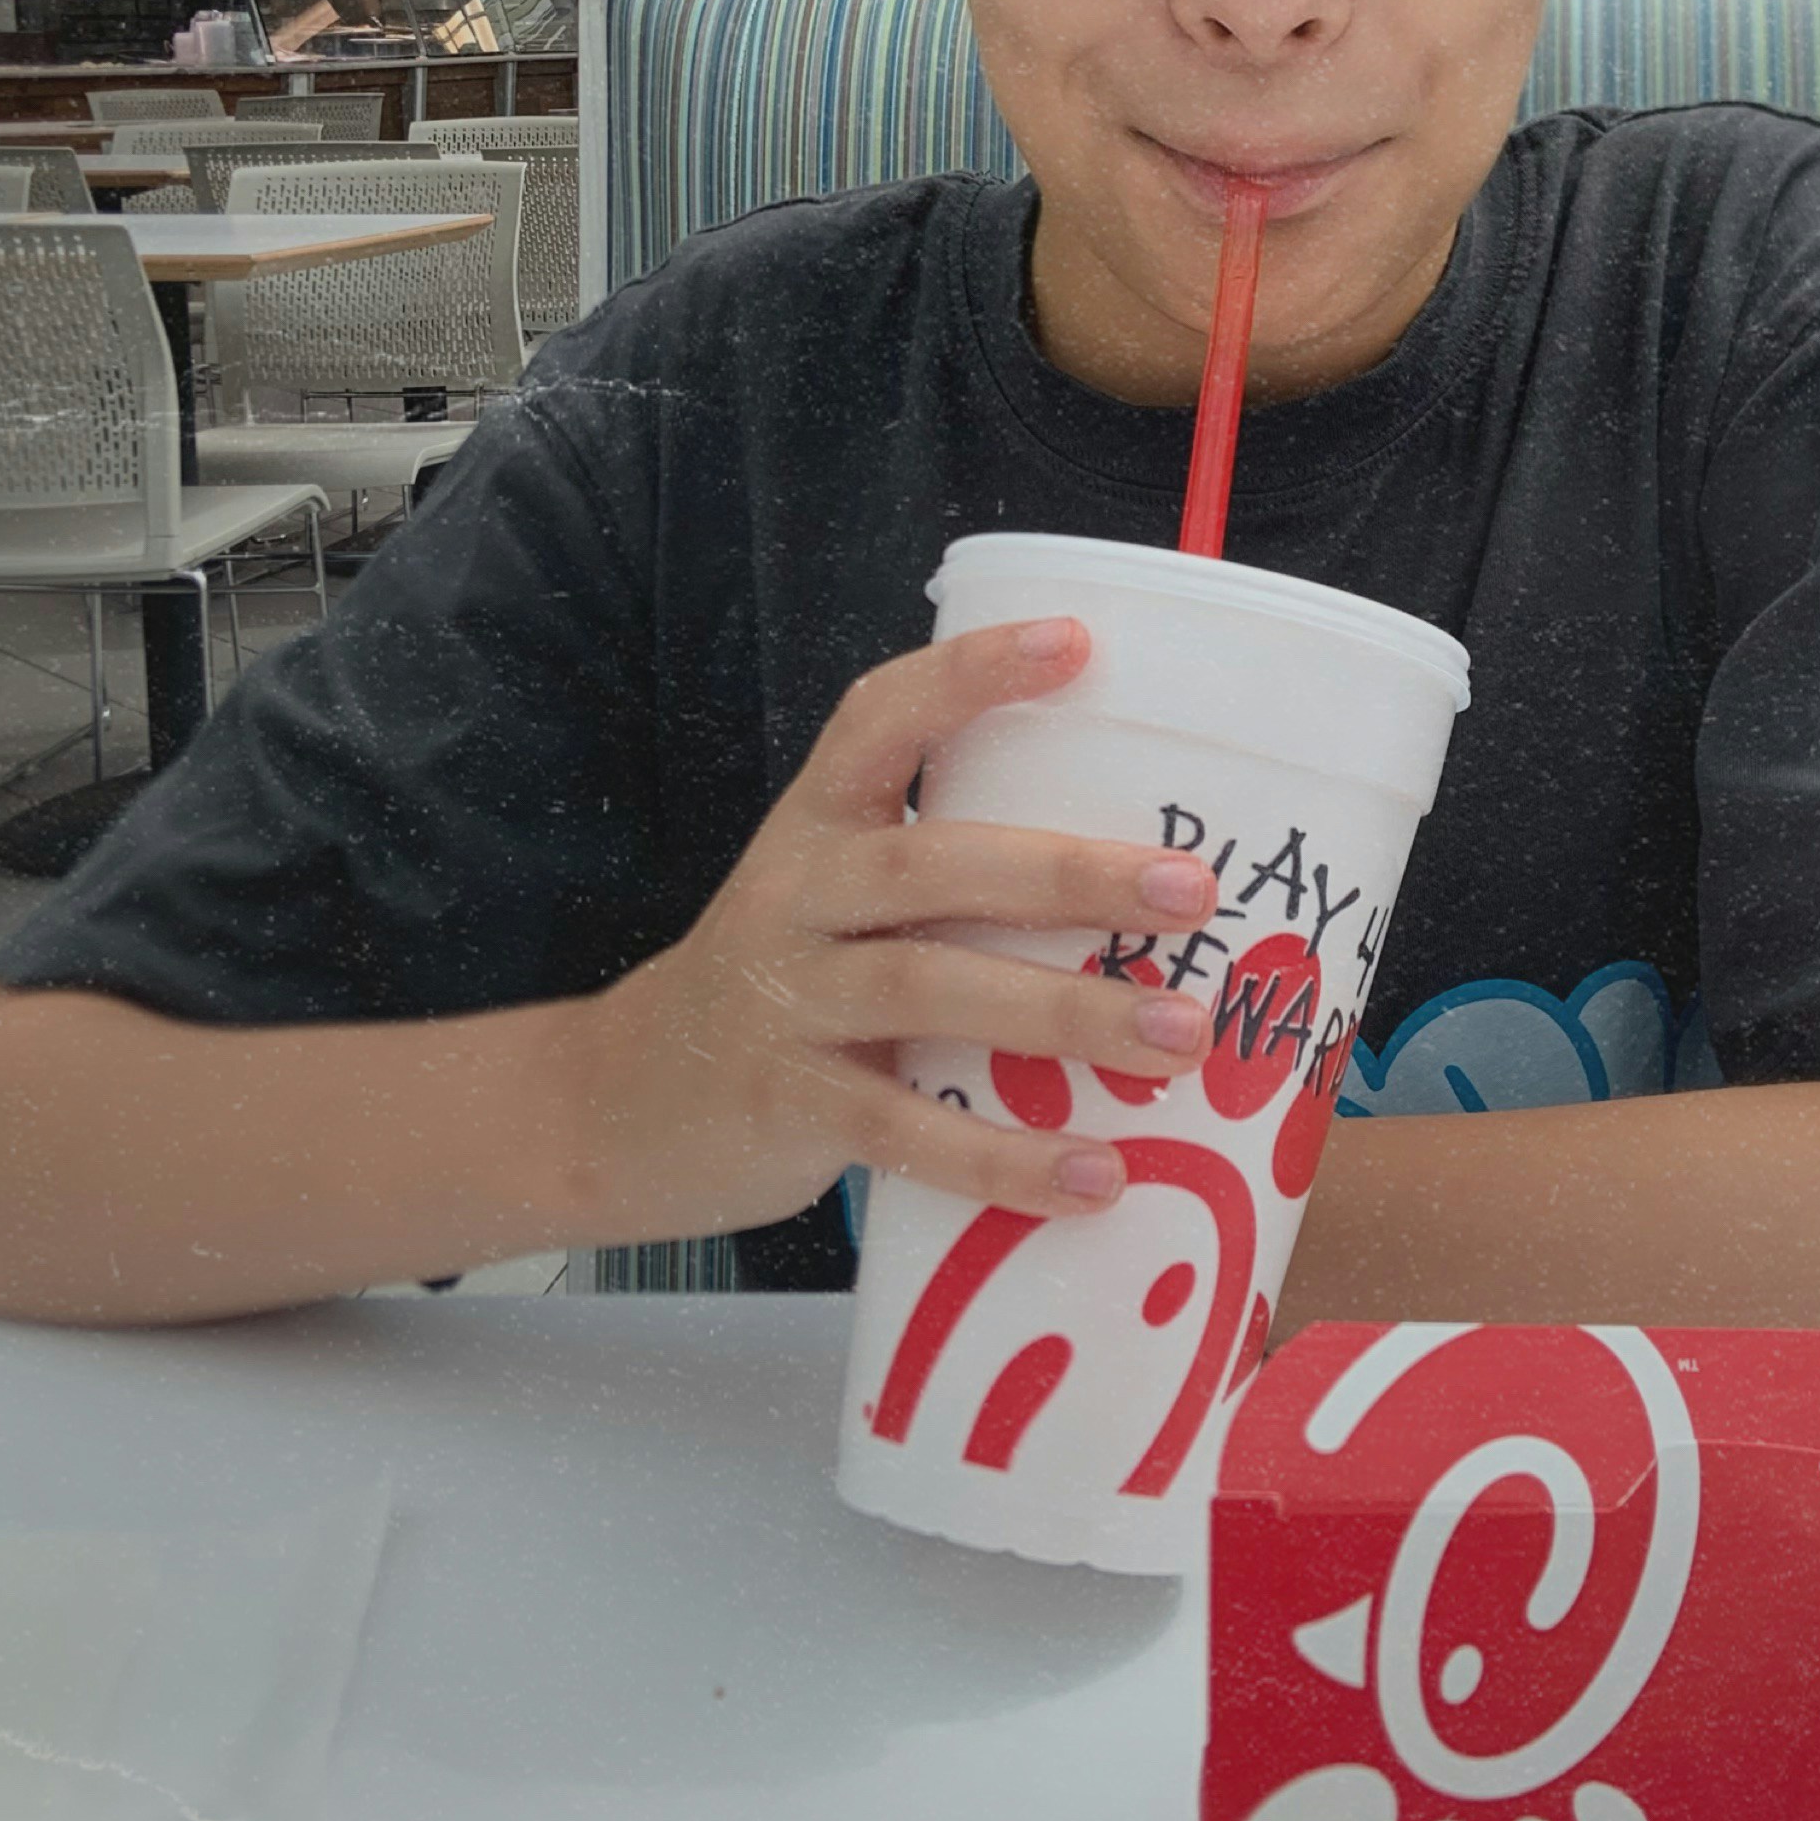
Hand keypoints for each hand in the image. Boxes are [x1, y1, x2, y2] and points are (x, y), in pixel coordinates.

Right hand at [571, 618, 1214, 1243]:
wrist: (627, 1102)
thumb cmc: (792, 983)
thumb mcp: (841, 901)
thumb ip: (953, 879)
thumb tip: (1152, 887)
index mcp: (820, 824)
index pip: (881, 719)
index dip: (972, 675)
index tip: (1078, 643)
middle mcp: (798, 895)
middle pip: (932, 863)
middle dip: (1067, 873)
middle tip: (1192, 892)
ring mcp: (787, 1000)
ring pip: (927, 989)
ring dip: (1063, 1013)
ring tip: (1178, 1038)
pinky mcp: (786, 1106)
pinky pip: (903, 1132)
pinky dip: (1003, 1157)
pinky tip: (1098, 1177)